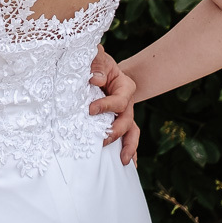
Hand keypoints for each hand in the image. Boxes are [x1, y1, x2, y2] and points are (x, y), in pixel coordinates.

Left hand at [88, 45, 139, 165]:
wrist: (96, 67)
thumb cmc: (96, 61)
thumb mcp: (97, 58)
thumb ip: (97, 64)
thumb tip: (96, 80)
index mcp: (125, 86)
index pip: (119, 100)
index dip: (106, 106)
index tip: (90, 110)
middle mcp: (127, 103)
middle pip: (127, 120)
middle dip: (116, 132)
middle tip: (102, 141)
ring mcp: (124, 114)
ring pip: (131, 132)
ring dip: (129, 147)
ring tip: (124, 161)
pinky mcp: (116, 122)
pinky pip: (126, 138)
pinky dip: (128, 151)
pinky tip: (127, 164)